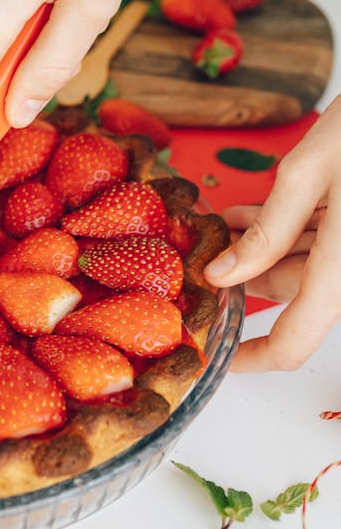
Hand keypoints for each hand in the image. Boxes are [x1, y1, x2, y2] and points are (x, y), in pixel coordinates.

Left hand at [204, 97, 340, 370]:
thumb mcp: (309, 171)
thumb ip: (266, 230)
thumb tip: (222, 275)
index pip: (296, 342)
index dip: (253, 357)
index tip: (218, 353)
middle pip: (295, 292)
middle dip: (247, 274)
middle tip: (204, 252)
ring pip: (307, 265)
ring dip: (263, 248)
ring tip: (223, 223)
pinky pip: (323, 242)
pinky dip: (290, 231)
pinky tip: (253, 212)